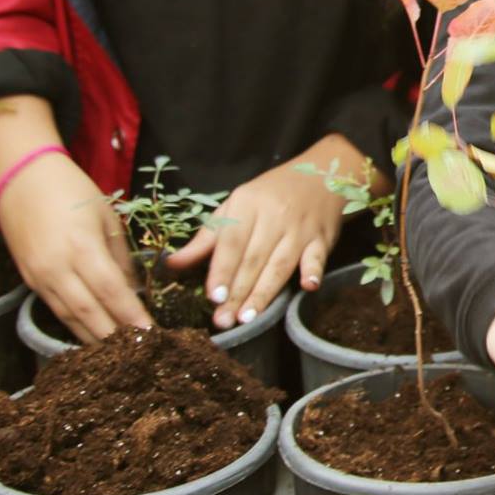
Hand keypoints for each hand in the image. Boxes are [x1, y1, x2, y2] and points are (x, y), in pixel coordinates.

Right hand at [0, 154, 150, 340]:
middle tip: (140, 355)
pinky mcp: (28, 280)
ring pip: (69, 318)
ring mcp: (39, 277)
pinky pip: (56, 310)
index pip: (112, 292)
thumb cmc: (72, 192)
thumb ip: (120, 258)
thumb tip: (134, 293)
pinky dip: (75, 327)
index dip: (132, 317)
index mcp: (82, 247)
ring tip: (120, 356)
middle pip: (89, 313)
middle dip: (115, 337)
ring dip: (95, 338)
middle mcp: (57, 267)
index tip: (153, 336)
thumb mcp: (107, 218)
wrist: (21, 179)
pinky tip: (92, 338)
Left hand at [164, 134, 349, 327]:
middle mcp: (274, 217)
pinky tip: (308, 286)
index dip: (222, 270)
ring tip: (248, 317)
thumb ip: (207, 238)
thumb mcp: (235, 206)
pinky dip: (314, 271)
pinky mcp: (322, 239)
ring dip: (264, 293)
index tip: (213, 297)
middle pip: (254, 259)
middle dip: (238, 292)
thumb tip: (172, 264)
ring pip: (280, 265)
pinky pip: (317, 257)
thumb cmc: (270, 195)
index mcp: (247, 205)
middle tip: (223, 320)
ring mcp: (300, 229)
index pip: (232, 242)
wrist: (321, 174)